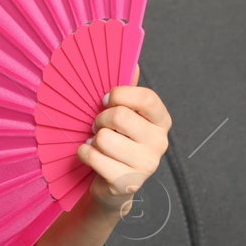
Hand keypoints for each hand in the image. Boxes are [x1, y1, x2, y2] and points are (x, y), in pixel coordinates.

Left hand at [77, 63, 170, 216]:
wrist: (112, 185)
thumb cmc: (117, 142)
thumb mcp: (125, 115)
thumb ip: (128, 91)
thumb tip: (131, 61)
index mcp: (161, 121)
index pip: (147, 98)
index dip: (120, 94)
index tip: (106, 100)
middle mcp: (160, 143)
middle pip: (120, 116)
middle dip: (101, 119)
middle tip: (99, 126)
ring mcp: (146, 165)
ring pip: (105, 138)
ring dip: (93, 139)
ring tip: (98, 144)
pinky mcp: (127, 182)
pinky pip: (93, 156)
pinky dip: (84, 153)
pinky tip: (92, 157)